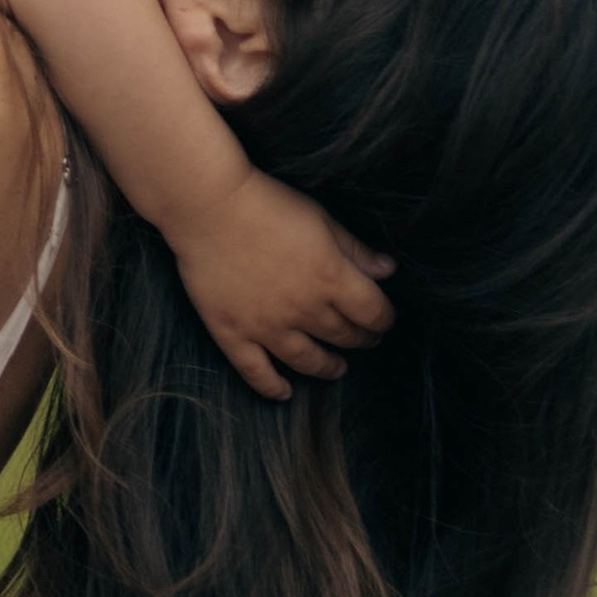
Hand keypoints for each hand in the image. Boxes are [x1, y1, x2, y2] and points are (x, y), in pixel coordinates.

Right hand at [167, 164, 393, 400]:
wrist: (208, 207)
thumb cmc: (268, 204)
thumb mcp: (321, 219)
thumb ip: (355, 250)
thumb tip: (388, 271)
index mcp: (331, 278)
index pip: (373, 312)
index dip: (384, 319)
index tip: (383, 319)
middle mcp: (304, 309)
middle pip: (343, 336)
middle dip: (360, 340)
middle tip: (363, 340)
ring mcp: (267, 326)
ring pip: (307, 361)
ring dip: (327, 368)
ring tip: (336, 369)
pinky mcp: (233, 333)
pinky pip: (256, 371)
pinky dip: (272, 386)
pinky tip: (284, 393)